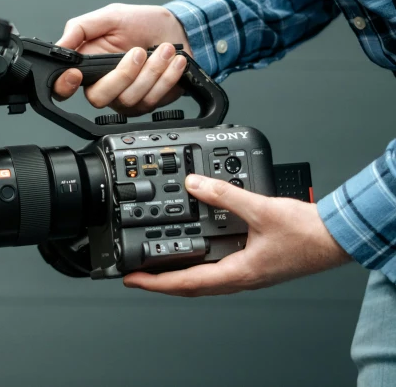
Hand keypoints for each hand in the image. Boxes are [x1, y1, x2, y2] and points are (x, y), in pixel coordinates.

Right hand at [52, 4, 191, 115]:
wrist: (175, 30)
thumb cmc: (142, 23)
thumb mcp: (110, 16)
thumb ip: (80, 27)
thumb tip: (60, 45)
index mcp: (87, 66)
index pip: (63, 87)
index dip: (65, 86)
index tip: (76, 74)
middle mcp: (103, 85)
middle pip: (99, 98)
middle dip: (123, 74)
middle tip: (139, 51)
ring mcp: (125, 97)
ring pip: (129, 99)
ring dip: (152, 71)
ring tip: (164, 50)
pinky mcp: (147, 103)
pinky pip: (152, 99)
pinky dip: (167, 77)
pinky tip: (173, 61)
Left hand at [123, 174, 351, 295]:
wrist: (337, 238)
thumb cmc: (308, 234)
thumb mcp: (260, 209)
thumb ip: (225, 195)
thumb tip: (195, 184)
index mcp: (238, 272)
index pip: (186, 283)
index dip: (155, 283)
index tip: (133, 280)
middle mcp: (240, 278)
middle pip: (190, 287)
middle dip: (161, 283)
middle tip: (137, 276)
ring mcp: (248, 274)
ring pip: (204, 281)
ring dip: (179, 276)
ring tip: (158, 268)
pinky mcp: (254, 266)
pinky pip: (218, 271)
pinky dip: (199, 266)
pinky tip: (196, 254)